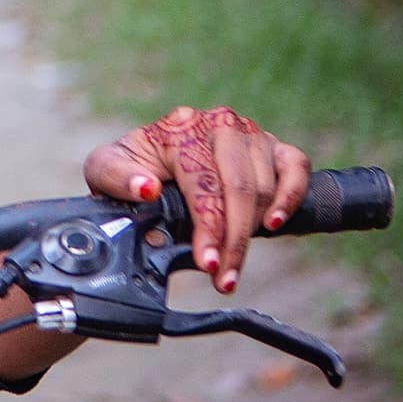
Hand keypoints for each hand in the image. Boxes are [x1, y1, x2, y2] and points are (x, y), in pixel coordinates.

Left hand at [83, 106, 309, 294]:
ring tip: (236, 262)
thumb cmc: (131, 169)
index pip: (204, 183)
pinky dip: (291, 196)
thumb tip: (144, 187)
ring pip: (265, 185)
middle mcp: (218, 125)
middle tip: (224, 277)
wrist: (151, 162)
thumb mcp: (106, 170)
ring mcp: (249, 133)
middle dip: (234, 240)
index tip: (206, 263)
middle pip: (240, 188)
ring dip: (256, 230)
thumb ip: (115, 177)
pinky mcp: (273, 145)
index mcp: (180, 128)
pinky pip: (296, 167)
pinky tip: (275, 224)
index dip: (208, 227)